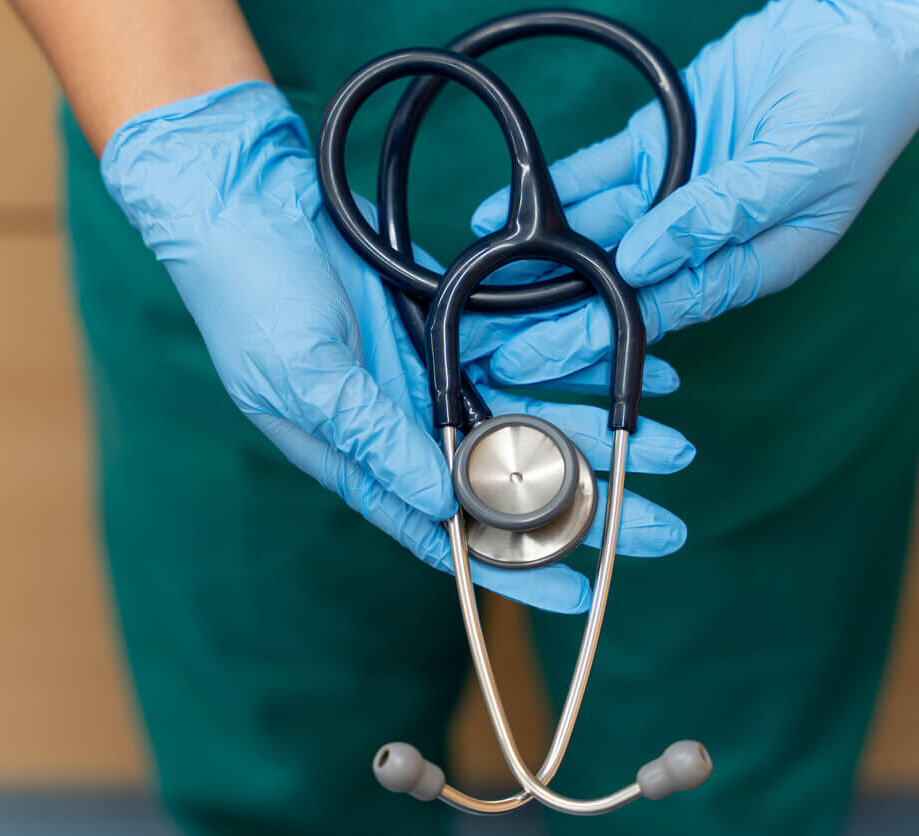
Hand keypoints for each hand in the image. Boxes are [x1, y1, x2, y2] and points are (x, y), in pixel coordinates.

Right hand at [101, 82, 695, 612]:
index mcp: (362, 460)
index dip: (513, 569)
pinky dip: (577, 361)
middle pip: (508, 485)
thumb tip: (445, 505)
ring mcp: (429, 374)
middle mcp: (404, 427)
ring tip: (676, 447)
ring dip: (599, 433)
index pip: (446, 535)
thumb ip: (375, 439)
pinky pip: (525, 349)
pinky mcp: (447, 323)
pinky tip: (634, 367)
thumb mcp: (304, 378)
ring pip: (530, 418)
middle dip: (586, 508)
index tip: (581, 591)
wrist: (243, 200)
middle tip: (663, 527)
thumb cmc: (248, 298)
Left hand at [469, 0, 918, 387]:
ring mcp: (675, 196)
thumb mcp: (795, 175)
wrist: (861, 30)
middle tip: (480, 341)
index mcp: (744, 267)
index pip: (652, 318)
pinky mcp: (658, 149)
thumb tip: (642, 260)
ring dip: (535, 259)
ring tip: (473, 284)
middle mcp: (700, 242)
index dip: (587, 342)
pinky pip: (594, 175)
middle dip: (544, 316)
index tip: (529, 363)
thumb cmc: (859, 113)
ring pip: (593, 236)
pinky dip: (553, 190)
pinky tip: (496, 210)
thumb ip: (717, 218)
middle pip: (610, 287)